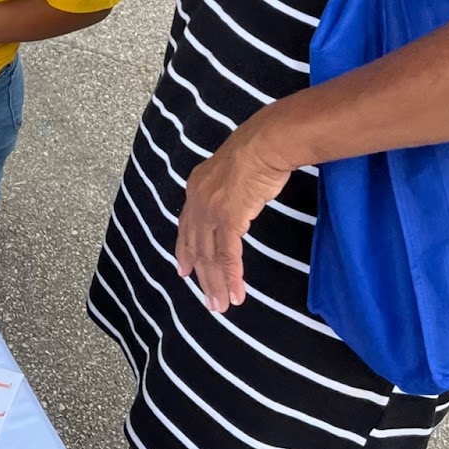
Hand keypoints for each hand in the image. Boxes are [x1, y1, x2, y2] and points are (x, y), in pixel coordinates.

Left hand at [176, 117, 294, 311]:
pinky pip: (228, 255)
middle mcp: (198, 201)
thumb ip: (226, 189)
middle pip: (196, 247)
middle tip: (208, 300)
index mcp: (196, 189)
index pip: (186, 227)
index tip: (183, 271)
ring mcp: (211, 211)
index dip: (184, 251)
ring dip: (216, 283)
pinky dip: (231, 276)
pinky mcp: (228, 219)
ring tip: (221, 305)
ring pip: (209, 256)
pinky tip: (235, 293)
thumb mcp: (232, 171)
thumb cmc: (258, 152)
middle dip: (202, 276)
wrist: (265, 144)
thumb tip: (234, 199)